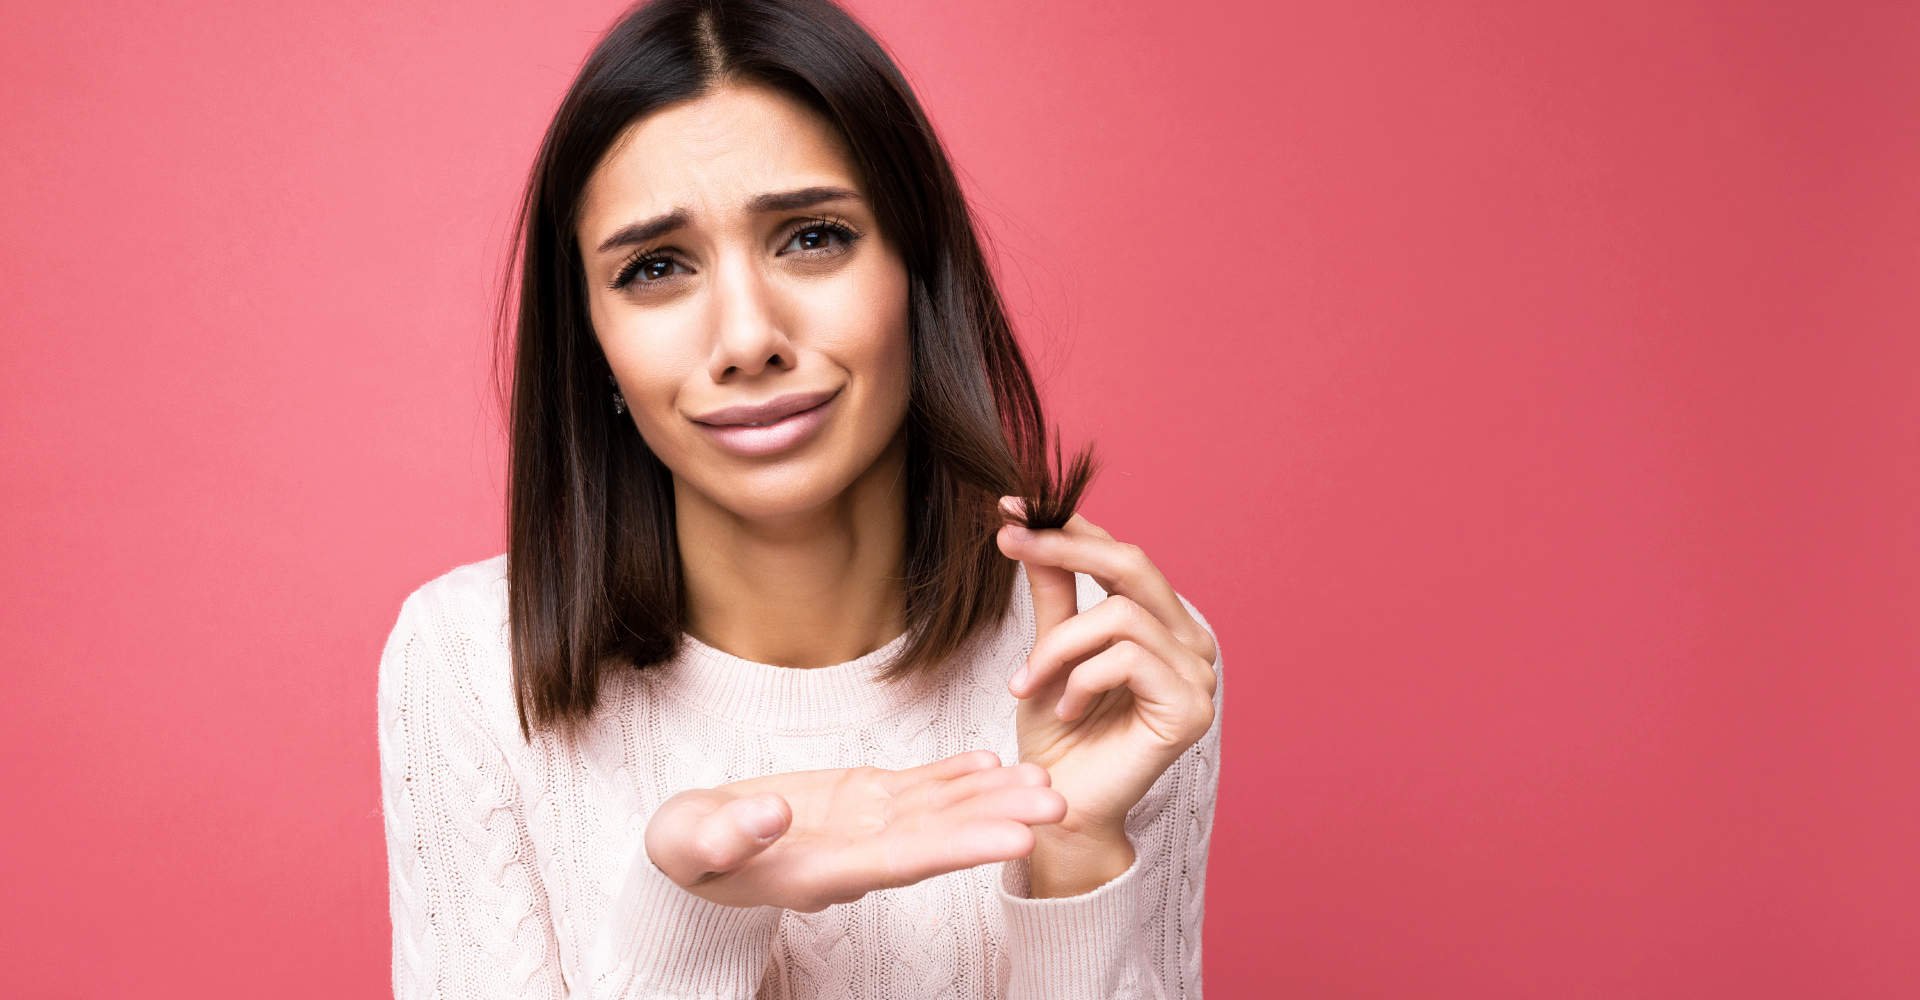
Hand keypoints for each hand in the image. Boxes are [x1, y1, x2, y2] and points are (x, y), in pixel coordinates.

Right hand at [643, 750, 1066, 911]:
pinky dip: (956, 775)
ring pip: (938, 810)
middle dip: (998, 821)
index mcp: (821, 872)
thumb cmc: (685, 850)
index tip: (1014, 841)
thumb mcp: (687, 843)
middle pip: (938, 838)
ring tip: (1045, 780)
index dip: (959, 849)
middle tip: (1058, 806)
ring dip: (993, 797)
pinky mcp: (859, 799)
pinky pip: (916, 788)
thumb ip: (726, 835)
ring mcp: (863, 827)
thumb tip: (769, 813)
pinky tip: (994, 763)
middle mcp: (857, 854)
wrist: (691, 848)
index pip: (902, 862)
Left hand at [995, 496, 1219, 841]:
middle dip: (1062, 548)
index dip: (1069, 527)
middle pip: (1132, 564)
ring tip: (1028, 685)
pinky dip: (1080, 679)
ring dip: (1057, 647)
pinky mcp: (1191, 709)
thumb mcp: (1048, 650)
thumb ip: (1053, 592)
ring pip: (1119, 615)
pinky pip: (1126, 659)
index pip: (1121, 556)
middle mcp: (1192, 642)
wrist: (1057, 809)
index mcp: (1164, 623)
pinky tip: (1065, 710)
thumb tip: (1028, 526)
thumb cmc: (1057, 737)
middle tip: (1006, 542)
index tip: (1010, 507)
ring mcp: (1199, 676)